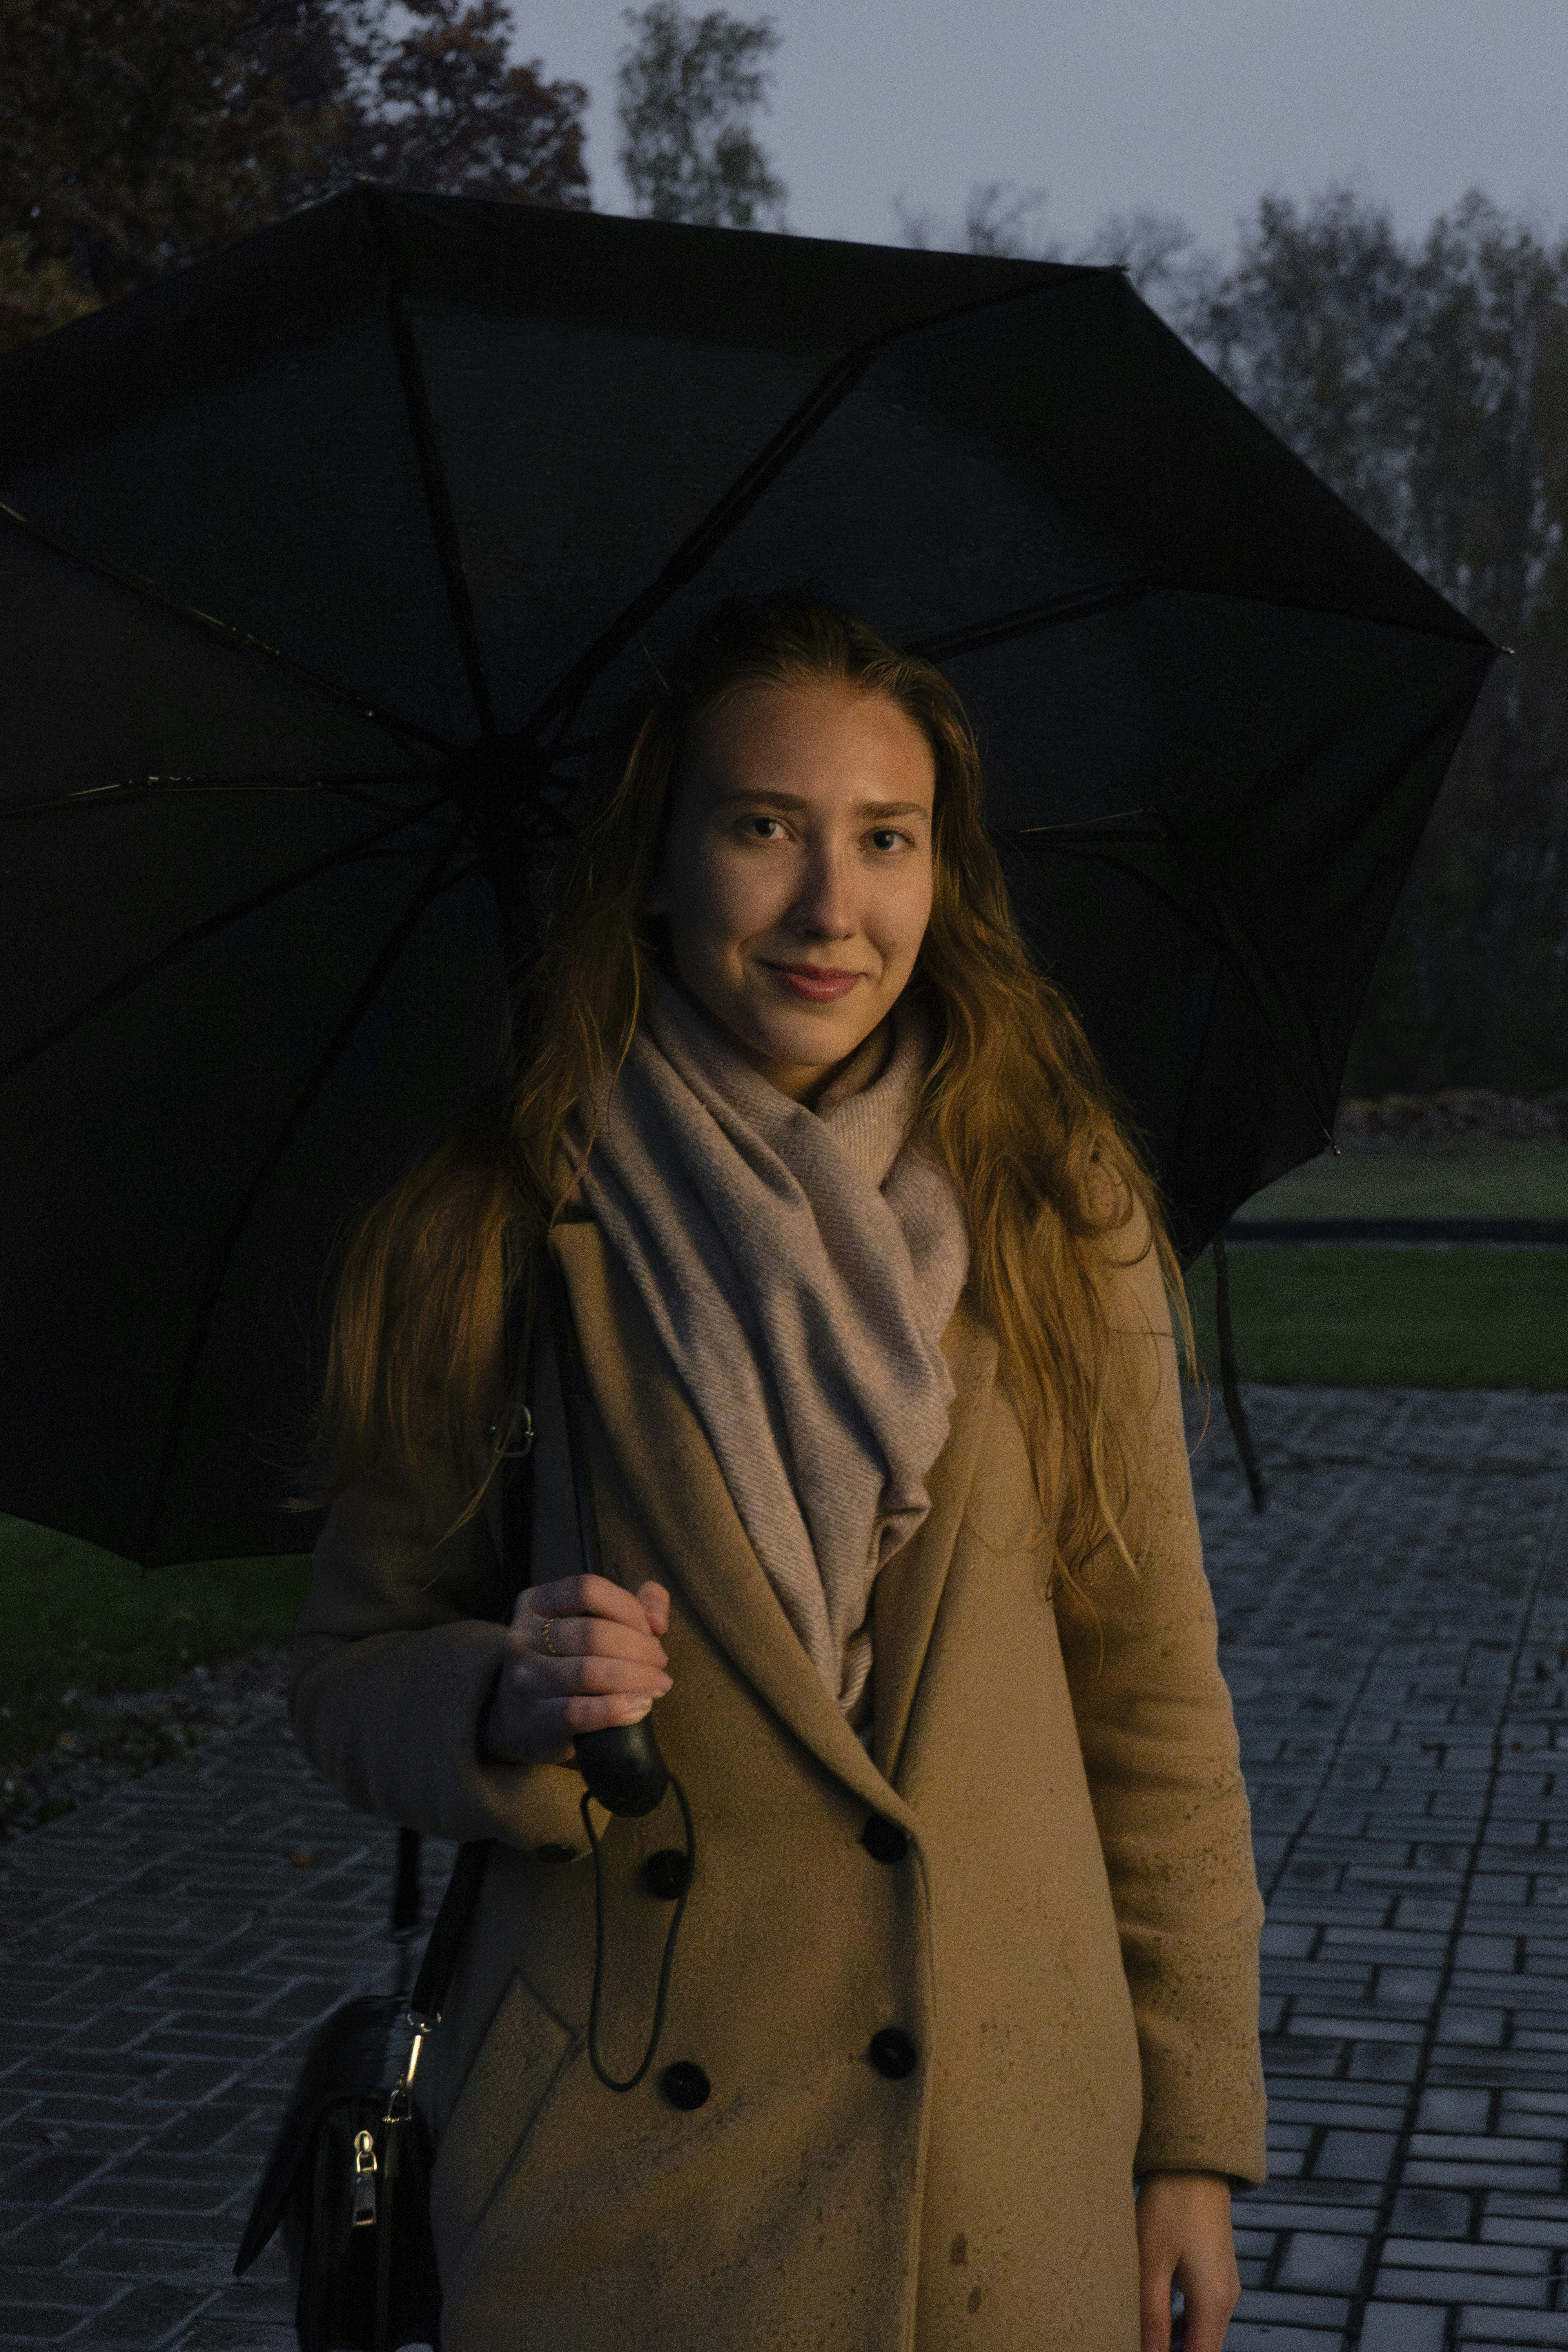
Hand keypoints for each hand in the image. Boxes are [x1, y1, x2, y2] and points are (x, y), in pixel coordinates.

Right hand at [480, 1575, 671, 1766]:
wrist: (521, 1720)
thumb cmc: (567, 1664)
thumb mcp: (593, 1625)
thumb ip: (634, 1606)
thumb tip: (657, 1619)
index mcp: (537, 1603)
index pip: (587, 1589)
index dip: (628, 1607)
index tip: (651, 1630)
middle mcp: (522, 1636)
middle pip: (593, 1632)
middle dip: (640, 1649)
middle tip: (660, 1665)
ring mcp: (524, 1678)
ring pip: (589, 1672)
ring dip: (636, 1679)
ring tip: (657, 1686)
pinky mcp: (533, 1718)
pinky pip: (580, 1711)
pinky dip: (617, 1709)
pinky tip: (640, 1707)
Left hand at [1137, 2171, 1239, 2351]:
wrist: (1194, 2163)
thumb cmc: (1169, 2206)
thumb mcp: (1151, 2261)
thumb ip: (1152, 2315)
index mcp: (1214, 2302)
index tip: (1147, 2351)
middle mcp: (1226, 2298)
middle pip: (1203, 2347)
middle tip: (1139, 2341)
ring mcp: (1225, 2283)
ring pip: (1203, 2331)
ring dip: (1177, 2340)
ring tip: (1144, 2334)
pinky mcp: (1217, 2270)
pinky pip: (1203, 2311)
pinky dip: (1183, 2322)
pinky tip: (1157, 2314)